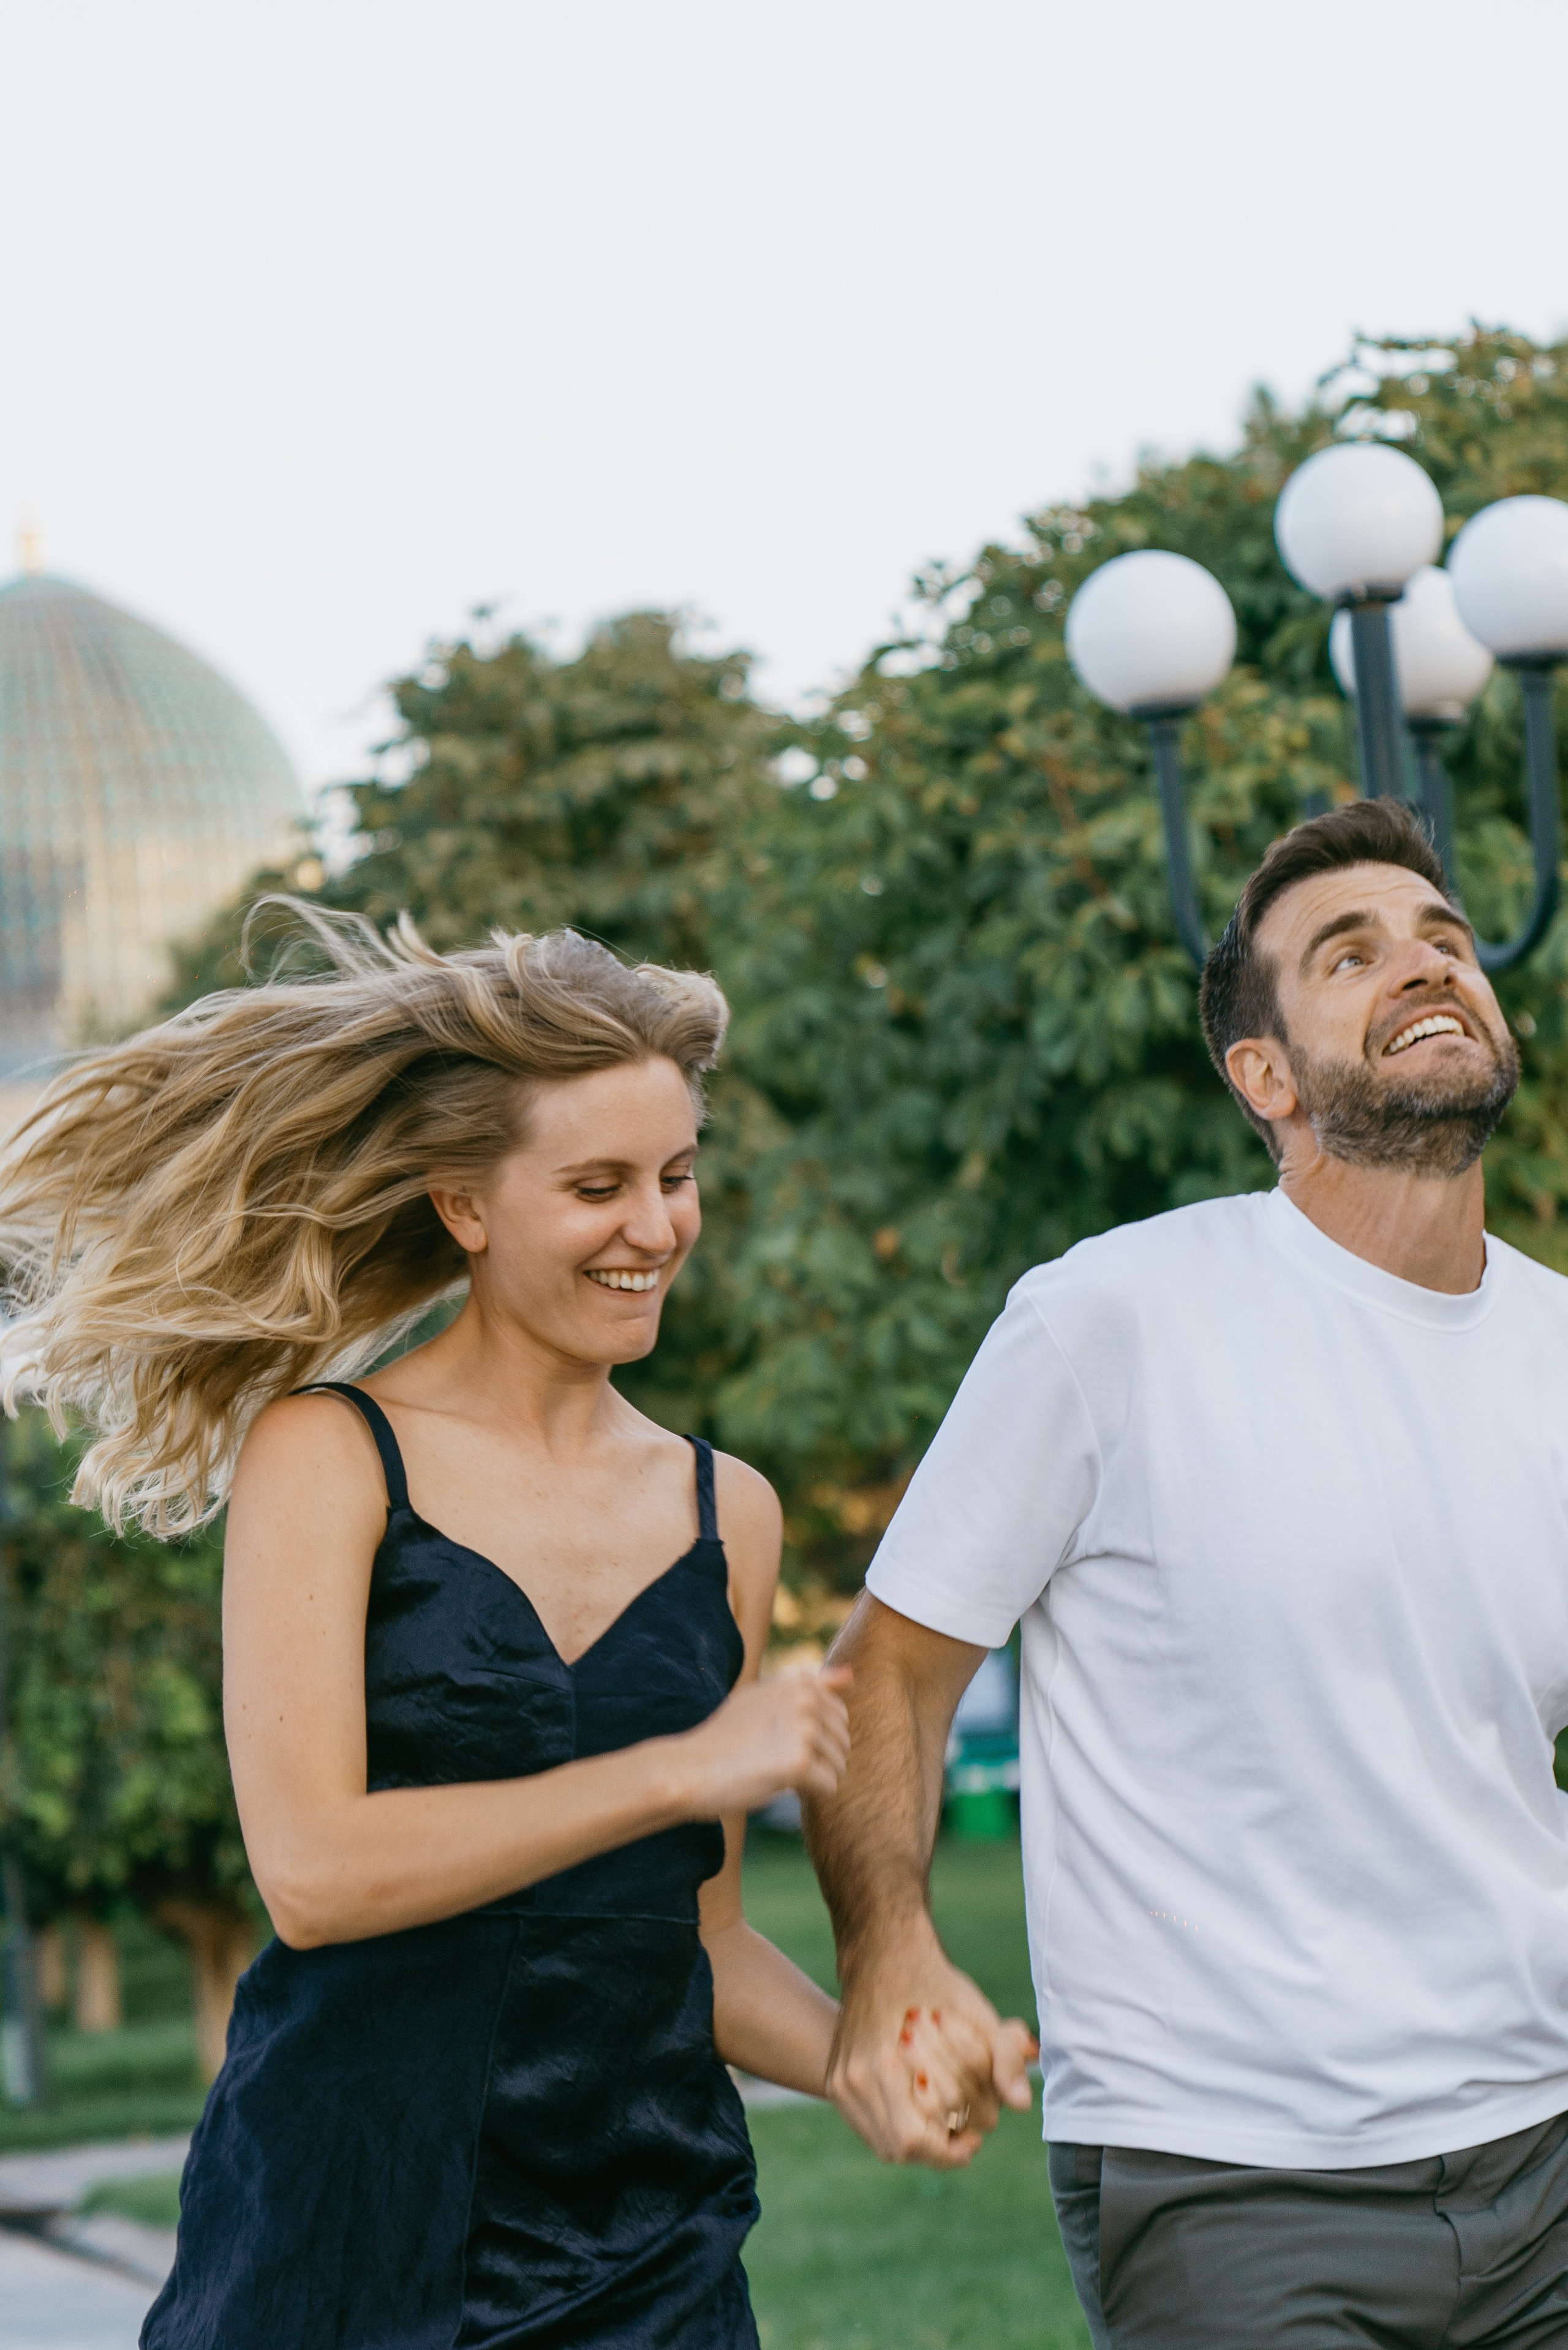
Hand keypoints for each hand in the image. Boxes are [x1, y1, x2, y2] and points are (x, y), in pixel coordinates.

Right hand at [676, 1667, 851, 1817]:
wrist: (690, 1768)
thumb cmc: (725, 1737)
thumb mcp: (763, 1697)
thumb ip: (807, 1685)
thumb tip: (851, 1675)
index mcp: (797, 1683)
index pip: (838, 1714)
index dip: (815, 1735)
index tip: (781, 1739)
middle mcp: (805, 1700)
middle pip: (842, 1741)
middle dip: (819, 1757)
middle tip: (776, 1759)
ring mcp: (803, 1730)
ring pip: (839, 1765)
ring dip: (813, 1777)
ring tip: (775, 1770)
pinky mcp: (800, 1762)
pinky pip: (829, 1787)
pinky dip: (808, 1794)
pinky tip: (777, 1784)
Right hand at [826, 1928, 1035, 2168]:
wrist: (882, 1953)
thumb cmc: (933, 1983)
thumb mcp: (975, 2012)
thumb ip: (1002, 2058)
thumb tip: (1022, 2104)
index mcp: (885, 2062)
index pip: (914, 2140)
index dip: (949, 2151)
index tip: (974, 2140)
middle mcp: (855, 2076)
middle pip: (900, 2148)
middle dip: (939, 2147)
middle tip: (966, 2132)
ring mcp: (841, 2079)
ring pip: (882, 2142)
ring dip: (918, 2143)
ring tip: (947, 2125)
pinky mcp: (836, 2080)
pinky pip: (868, 2126)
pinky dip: (898, 2129)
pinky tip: (923, 2113)